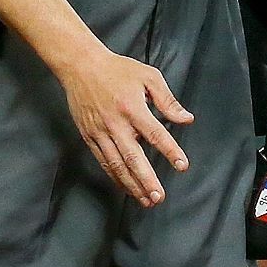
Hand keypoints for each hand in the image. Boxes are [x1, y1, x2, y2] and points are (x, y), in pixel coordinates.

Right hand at [56, 48, 193, 206]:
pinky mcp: (89, 136)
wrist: (80, 65)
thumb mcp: (148, 76)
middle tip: (158, 197)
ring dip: (132, 185)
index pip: (155, 134)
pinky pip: (104, 161)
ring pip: (117, 164)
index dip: (170, 151)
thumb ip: (168, 100)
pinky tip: (127, 188)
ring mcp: (100, 132)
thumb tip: (186, 119)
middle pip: (133, 157)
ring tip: (146, 200)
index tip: (181, 165)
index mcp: (132, 108)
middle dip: (146, 180)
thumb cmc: (117, 70)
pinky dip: (115, 177)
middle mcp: (115, 123)